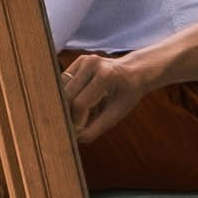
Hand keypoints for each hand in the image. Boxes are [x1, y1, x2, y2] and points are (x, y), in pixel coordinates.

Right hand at [56, 46, 178, 144]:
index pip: (80, 103)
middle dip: (68, 113)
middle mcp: (92, 63)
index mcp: (106, 76)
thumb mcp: (116, 114)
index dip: (77, 121)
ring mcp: (84, 59)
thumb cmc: (126, 95)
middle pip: (68, 95)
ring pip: (62, 88)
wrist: (134, 72)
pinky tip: (77, 102)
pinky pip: (64, 82)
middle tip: (74, 126)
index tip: (79, 132)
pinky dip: (67, 95)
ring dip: (66, 104)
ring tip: (77, 114)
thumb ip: (96, 128)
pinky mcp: (78, 60)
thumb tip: (75, 138)